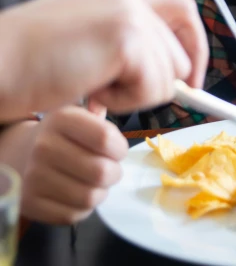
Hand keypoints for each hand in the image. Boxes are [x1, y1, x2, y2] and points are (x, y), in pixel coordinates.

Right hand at [0, 0, 208, 120]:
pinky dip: (126, 102)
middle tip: (116, 93)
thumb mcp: (86, 40)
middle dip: (161, 82)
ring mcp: (129, 13)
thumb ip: (127, 44)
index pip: (181, 10)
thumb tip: (177, 75)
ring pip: (170, 72)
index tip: (190, 80)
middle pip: (181, 46)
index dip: (192, 46)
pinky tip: (93, 93)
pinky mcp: (125, 38)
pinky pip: (153, 86)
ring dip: (137, 95)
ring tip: (95, 90)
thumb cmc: (28, 63)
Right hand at [21, 107, 127, 224]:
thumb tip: (118, 137)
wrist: (19, 154)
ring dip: (101, 192)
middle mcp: (44, 147)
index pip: (105, 139)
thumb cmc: (61, 134)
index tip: (118, 151)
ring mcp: (35, 178)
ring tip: (97, 183)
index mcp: (61, 119)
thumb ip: (103, 119)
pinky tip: (79, 194)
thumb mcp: (78, 115)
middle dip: (115, 173)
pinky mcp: (31, 204)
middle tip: (112, 170)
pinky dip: (83, 208)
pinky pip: (72, 215)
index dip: (120, 149)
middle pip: (101, 172)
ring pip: (89, 198)